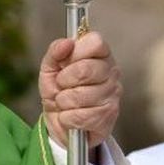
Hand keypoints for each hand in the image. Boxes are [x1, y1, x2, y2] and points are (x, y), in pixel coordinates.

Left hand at [39, 30, 122, 147]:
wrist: (60, 122)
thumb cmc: (59, 91)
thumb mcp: (50, 68)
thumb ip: (56, 52)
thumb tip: (66, 43)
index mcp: (100, 55)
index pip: (95, 42)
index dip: (76, 52)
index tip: (66, 62)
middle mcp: (111, 72)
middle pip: (85, 69)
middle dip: (64, 80)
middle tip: (62, 85)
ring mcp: (112, 95)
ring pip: (80, 95)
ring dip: (64, 101)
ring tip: (66, 102)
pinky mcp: (108, 116)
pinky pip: (80, 116)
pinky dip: (67, 118)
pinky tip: (71, 116)